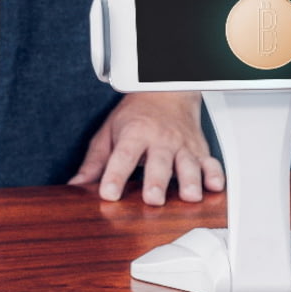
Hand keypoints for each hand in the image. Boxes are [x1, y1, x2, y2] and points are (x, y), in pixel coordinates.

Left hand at [68, 92, 223, 205]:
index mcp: (135, 134)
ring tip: (189, 197)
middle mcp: (160, 139)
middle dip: (157, 181)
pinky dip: (214, 175)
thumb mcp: (108, 133)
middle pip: (159, 162)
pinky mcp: (199, 151)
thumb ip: (95, 161)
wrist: (166, 92)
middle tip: (153, 199)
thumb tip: (76, 185)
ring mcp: (182, 145)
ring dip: (190, 180)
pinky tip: (214, 187)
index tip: (108, 193)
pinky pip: (211, 162)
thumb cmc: (136, 115)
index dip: (115, 175)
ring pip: (188, 163)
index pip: (123, 155)